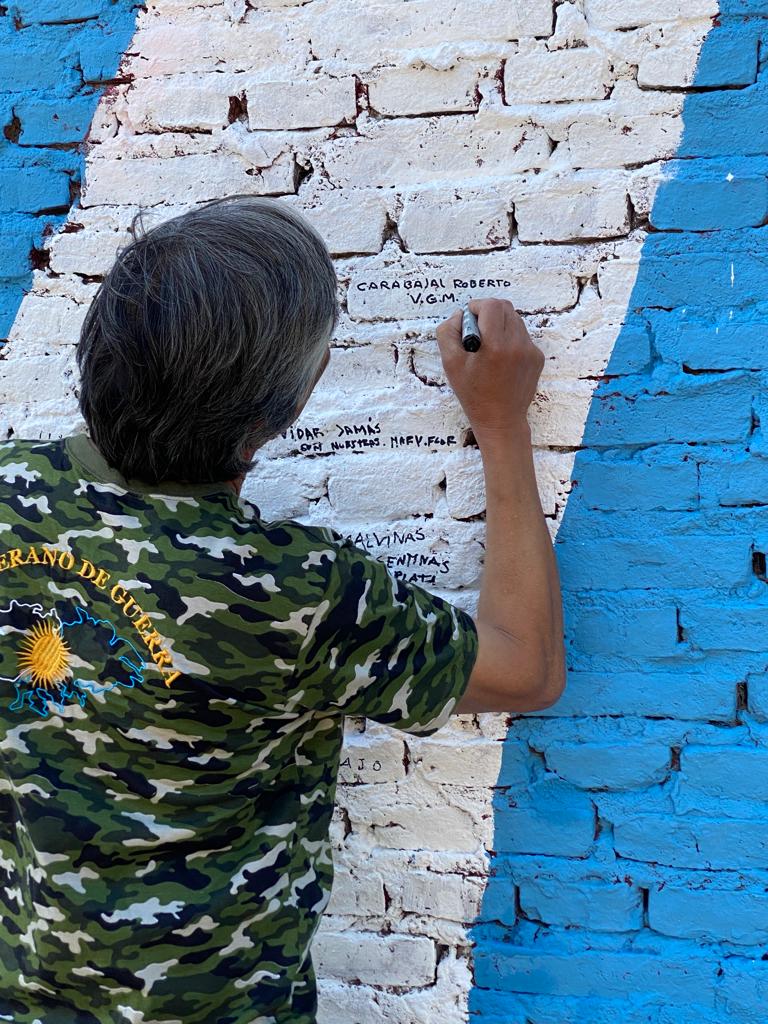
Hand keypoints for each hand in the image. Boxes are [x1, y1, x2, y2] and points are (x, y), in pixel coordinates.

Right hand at [436, 298, 543, 440]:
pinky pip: (522, 335)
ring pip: (515, 319)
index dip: (476, 306)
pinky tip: (500, 358)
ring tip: (488, 346)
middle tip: (476, 330)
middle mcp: (518, 345)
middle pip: (505, 307)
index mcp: (496, 345)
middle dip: (488, 312)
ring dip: (499, 324)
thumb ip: (448, 333)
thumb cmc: (473, 394)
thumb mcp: (451, 364)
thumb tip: (459, 315)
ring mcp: (531, 351)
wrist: (500, 420)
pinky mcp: (537, 358)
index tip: (468, 319)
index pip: (491, 305)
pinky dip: (510, 338)